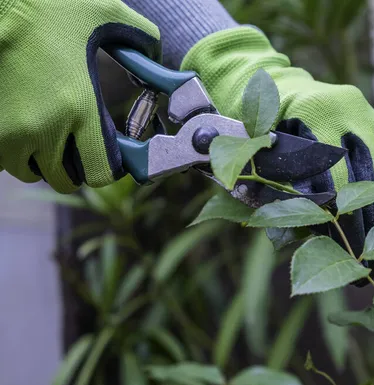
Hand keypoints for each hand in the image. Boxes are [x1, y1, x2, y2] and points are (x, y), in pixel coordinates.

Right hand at [0, 0, 159, 192]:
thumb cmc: (49, 8)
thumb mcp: (107, 16)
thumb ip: (142, 40)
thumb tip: (159, 58)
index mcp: (79, 106)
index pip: (102, 171)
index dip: (110, 168)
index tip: (112, 156)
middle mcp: (44, 127)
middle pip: (66, 180)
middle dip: (77, 169)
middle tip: (80, 147)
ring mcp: (9, 131)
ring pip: (31, 171)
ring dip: (43, 161)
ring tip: (51, 137)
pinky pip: (4, 159)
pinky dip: (16, 151)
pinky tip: (24, 128)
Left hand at [182, 27, 373, 280]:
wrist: (281, 88)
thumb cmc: (265, 132)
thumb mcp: (263, 150)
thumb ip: (283, 181)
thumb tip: (310, 227)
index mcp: (312, 115)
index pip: (337, 176)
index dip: (346, 220)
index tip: (353, 257)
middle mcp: (347, 110)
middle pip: (372, 176)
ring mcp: (370, 114)